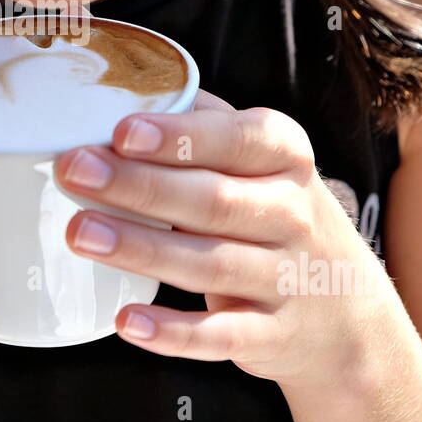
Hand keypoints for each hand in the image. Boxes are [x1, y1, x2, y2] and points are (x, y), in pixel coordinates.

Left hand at [53, 88, 399, 390]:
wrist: (347, 312)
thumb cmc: (277, 214)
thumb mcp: (263, 160)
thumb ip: (203, 123)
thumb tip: (123, 86)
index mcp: (285, 157)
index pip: (237, 139)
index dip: (180, 137)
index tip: (122, 131)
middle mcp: (290, 214)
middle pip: (212, 198)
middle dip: (139, 185)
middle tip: (74, 171)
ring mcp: (284, 278)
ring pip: (209, 262)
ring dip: (141, 249)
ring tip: (80, 234)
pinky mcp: (270, 335)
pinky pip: (220, 335)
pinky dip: (174, 332)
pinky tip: (127, 321)